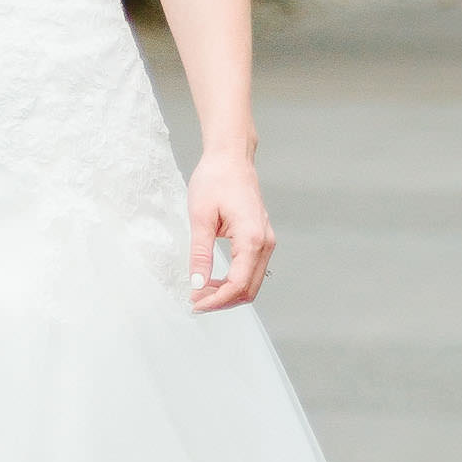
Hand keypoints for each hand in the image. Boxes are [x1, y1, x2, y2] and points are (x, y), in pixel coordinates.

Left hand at [187, 151, 273, 311]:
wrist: (231, 158)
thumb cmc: (216, 180)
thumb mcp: (200, 217)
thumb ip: (200, 253)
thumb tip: (197, 282)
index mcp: (252, 238)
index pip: (238, 284)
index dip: (216, 300)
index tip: (195, 303)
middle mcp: (265, 243)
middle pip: (249, 289)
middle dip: (222, 301)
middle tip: (195, 301)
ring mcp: (266, 241)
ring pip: (252, 282)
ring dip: (228, 293)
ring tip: (201, 291)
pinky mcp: (261, 239)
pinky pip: (251, 270)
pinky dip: (234, 281)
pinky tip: (214, 279)